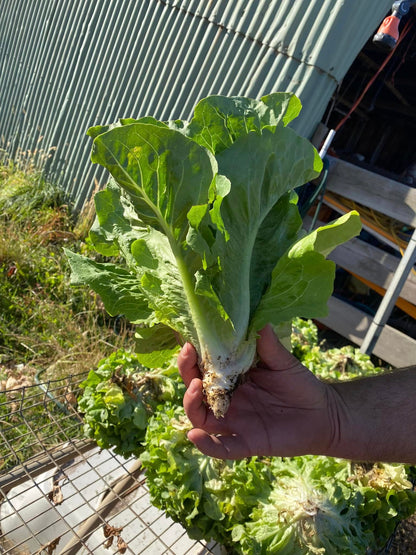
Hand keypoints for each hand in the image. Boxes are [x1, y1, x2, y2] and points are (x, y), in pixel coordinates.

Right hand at [178, 325, 337, 459]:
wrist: (324, 415)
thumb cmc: (300, 385)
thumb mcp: (282, 361)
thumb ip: (266, 342)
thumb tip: (257, 314)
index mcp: (231, 378)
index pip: (203, 366)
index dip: (192, 355)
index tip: (188, 339)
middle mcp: (226, 400)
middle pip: (194, 389)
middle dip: (186, 372)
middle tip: (189, 355)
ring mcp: (234, 422)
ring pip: (200, 417)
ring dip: (191, 403)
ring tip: (196, 387)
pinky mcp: (246, 443)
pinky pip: (221, 448)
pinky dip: (206, 445)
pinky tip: (196, 435)